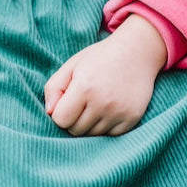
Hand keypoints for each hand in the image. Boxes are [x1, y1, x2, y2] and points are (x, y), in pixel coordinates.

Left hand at [44, 14, 166, 136]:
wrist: (137, 52)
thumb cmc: (99, 58)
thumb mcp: (72, 65)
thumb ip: (53, 88)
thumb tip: (49, 113)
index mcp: (84, 87)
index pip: (60, 120)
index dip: (60, 111)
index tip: (67, 100)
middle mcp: (102, 103)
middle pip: (75, 130)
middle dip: (74, 119)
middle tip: (82, 101)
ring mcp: (119, 112)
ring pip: (92, 135)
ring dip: (90, 123)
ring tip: (96, 102)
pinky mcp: (132, 119)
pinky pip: (110, 135)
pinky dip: (106, 126)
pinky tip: (110, 108)